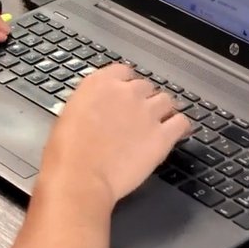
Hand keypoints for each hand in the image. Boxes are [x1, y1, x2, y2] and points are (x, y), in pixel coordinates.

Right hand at [39, 64, 190, 209]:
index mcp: (100, 83)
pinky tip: (176, 133)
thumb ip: (90, 104)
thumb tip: (98, 109)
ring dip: (163, 110)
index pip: (123, 71)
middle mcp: (127, 92)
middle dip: (144, 99)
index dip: (126, 84)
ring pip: (167, 101)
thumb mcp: (70, 115)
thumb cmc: (67, 152)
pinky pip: (181, 123)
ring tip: (159, 123)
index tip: (125, 94)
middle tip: (139, 115)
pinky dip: (180, 127)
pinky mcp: (163, 135)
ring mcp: (147, 112)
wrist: (81, 176)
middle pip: (146, 86)